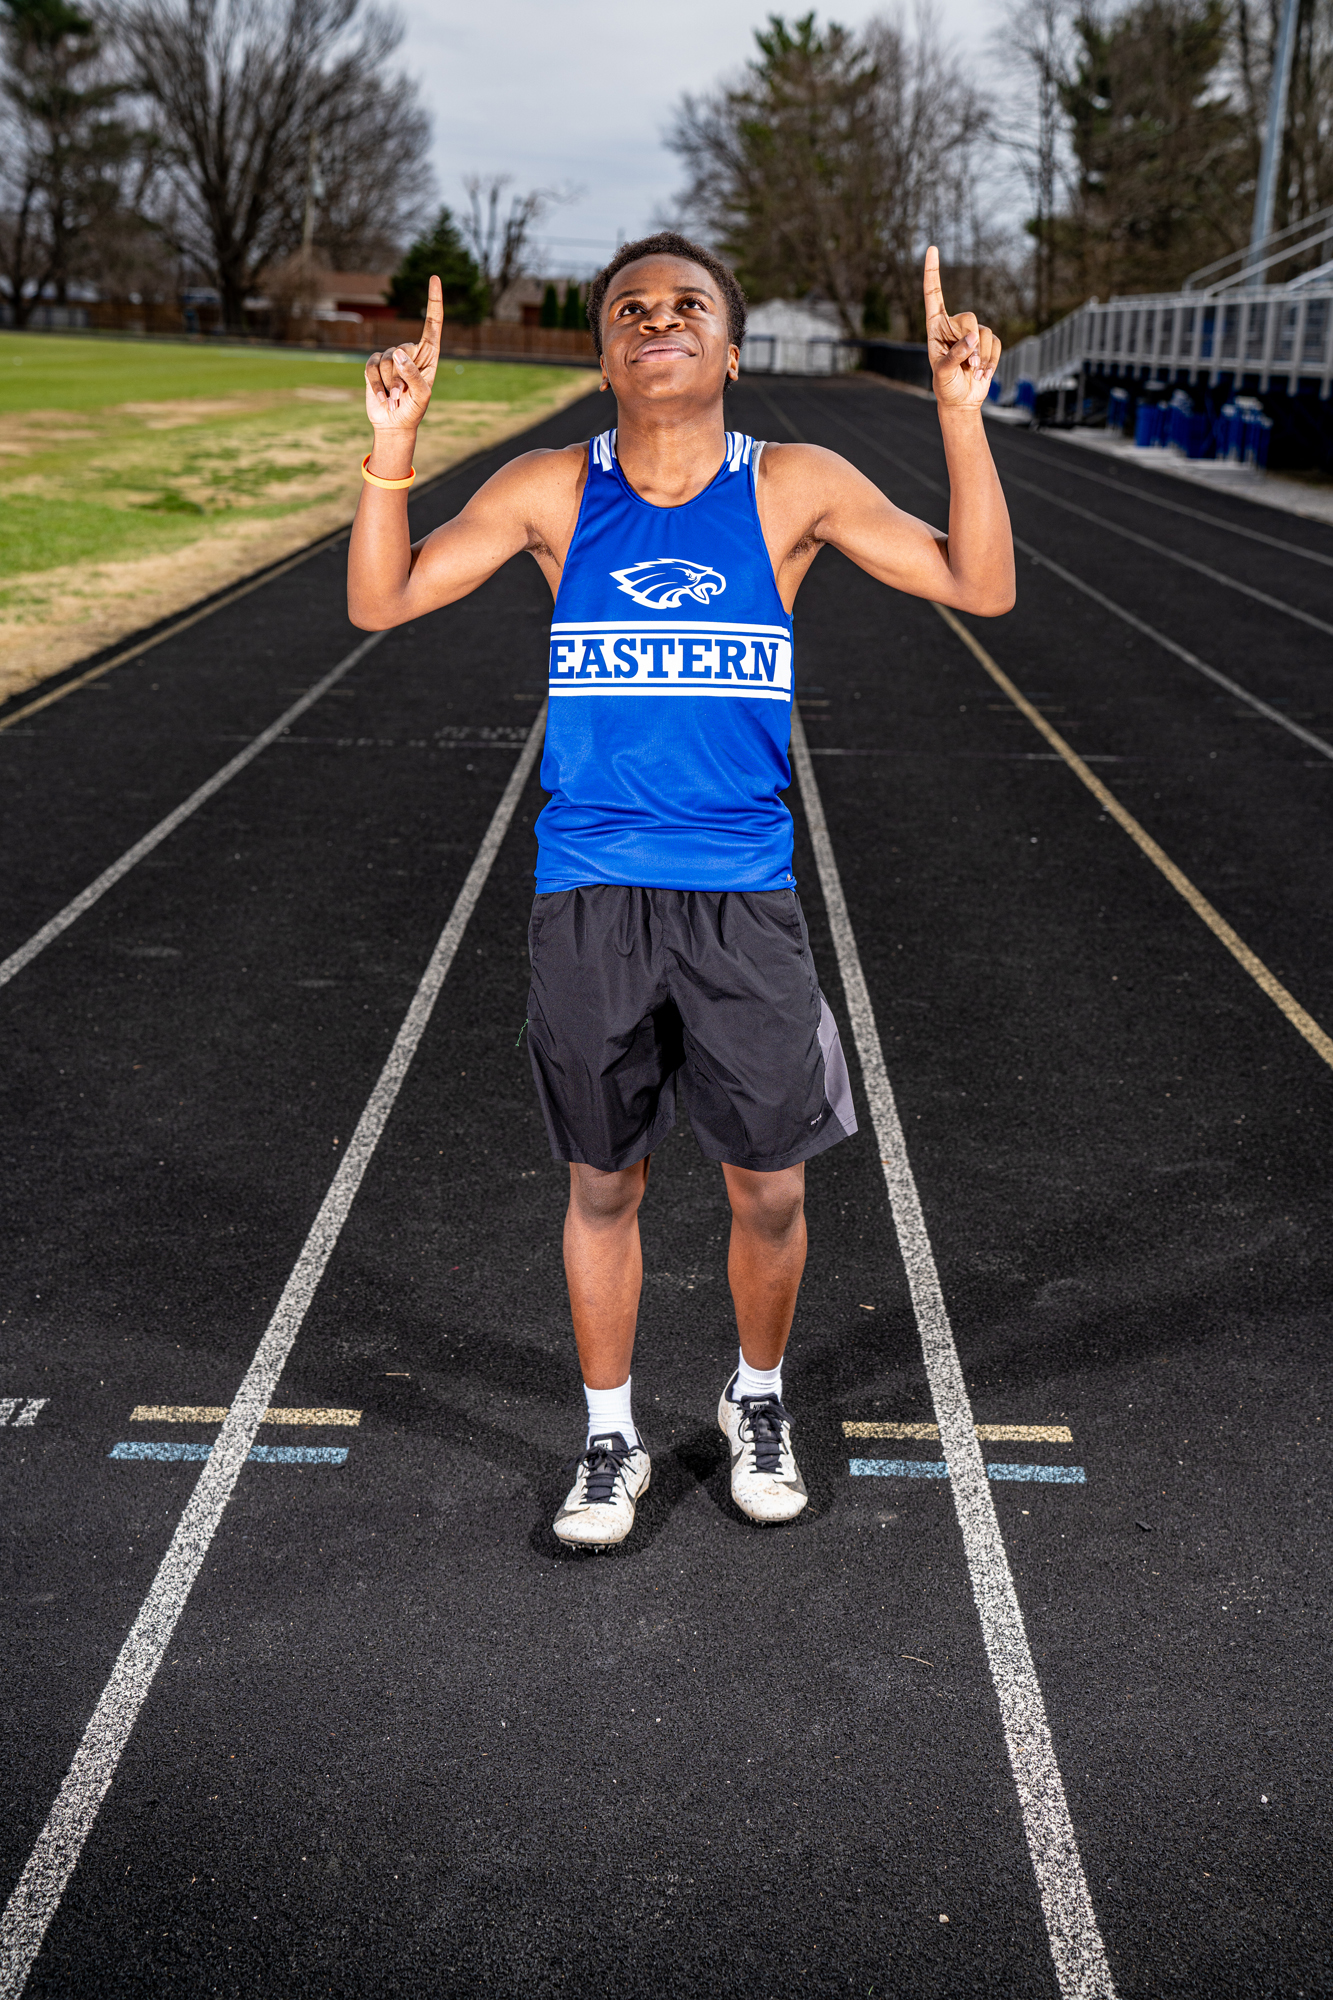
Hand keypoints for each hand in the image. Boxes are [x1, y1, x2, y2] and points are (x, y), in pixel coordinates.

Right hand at [364, 274, 443, 431]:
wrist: (394, 424)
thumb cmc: (414, 410)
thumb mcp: (421, 395)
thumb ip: (413, 375)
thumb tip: (398, 354)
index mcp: (429, 356)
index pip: (433, 324)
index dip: (434, 301)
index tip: (435, 277)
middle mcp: (410, 352)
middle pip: (403, 350)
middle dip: (400, 377)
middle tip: (403, 397)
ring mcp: (391, 357)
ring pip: (386, 360)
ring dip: (389, 384)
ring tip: (395, 399)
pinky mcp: (374, 364)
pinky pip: (371, 367)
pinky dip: (376, 385)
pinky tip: (383, 398)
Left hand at [923, 247, 999, 409]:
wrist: (961, 401)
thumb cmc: (945, 386)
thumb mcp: (943, 372)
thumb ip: (954, 354)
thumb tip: (972, 338)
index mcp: (935, 327)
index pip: (933, 295)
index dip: (933, 272)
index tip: (932, 248)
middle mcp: (953, 326)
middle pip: (968, 318)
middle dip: (971, 341)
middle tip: (969, 363)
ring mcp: (971, 334)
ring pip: (984, 332)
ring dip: (981, 355)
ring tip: (973, 371)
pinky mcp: (987, 343)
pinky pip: (995, 343)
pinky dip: (991, 360)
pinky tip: (982, 373)